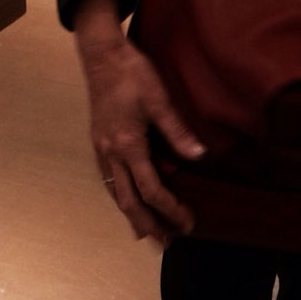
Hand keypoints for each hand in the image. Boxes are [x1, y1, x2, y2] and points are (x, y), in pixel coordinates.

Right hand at [74, 0, 205, 245]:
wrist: (102, 56)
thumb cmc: (133, 74)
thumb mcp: (160, 100)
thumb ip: (178, 131)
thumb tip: (200, 156)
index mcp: (128, 145)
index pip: (151, 189)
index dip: (170, 209)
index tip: (187, 222)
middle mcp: (110, 153)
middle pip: (128, 201)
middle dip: (148, 224)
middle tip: (166, 243)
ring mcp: (101, 149)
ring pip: (115, 193)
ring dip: (133, 214)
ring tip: (148, 232)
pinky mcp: (99, 142)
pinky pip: (110, 179)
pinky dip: (122, 196)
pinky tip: (131, 199)